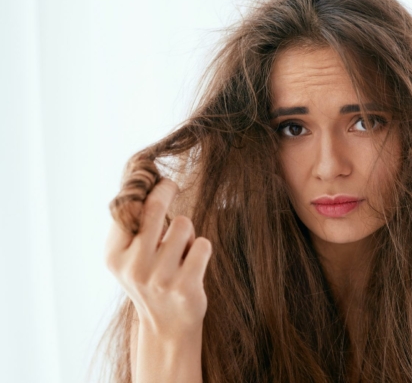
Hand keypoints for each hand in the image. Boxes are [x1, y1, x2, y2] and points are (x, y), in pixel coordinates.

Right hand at [104, 178, 212, 336]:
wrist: (167, 326)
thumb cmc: (150, 279)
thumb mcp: (129, 257)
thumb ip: (131, 226)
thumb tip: (144, 182)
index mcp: (114, 256)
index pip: (128, 208)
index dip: (145, 188)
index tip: (157, 179)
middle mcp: (133, 267)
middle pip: (154, 207)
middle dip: (166, 189)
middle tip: (171, 184)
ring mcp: (160, 278)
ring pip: (183, 224)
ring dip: (187, 231)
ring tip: (181, 251)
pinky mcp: (185, 287)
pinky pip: (202, 244)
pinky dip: (201, 248)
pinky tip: (193, 264)